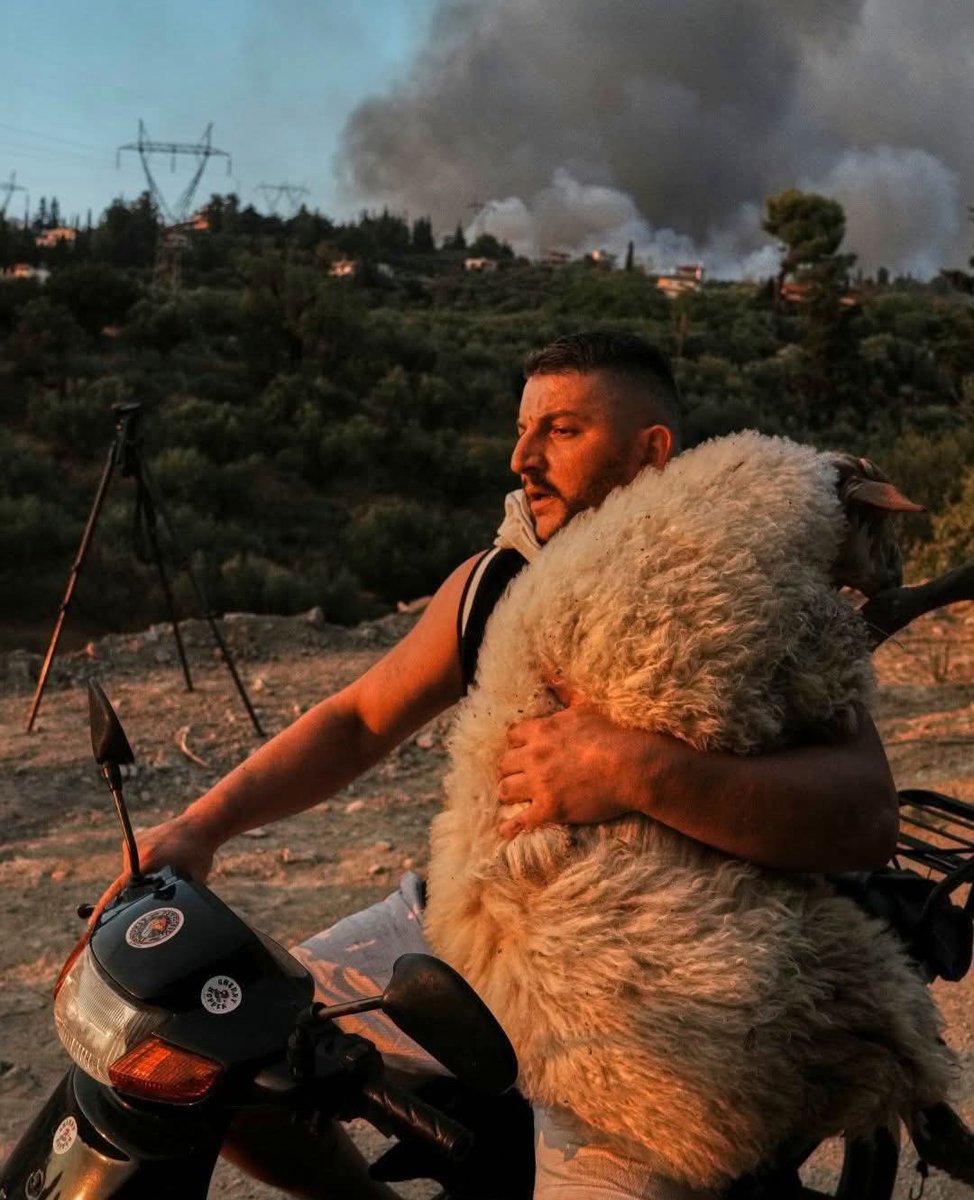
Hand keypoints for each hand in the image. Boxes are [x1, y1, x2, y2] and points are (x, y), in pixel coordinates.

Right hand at [88, 812, 218, 928]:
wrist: (200, 825)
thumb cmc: (199, 856)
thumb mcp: (193, 881)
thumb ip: (178, 899)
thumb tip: (171, 924)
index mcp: (148, 862)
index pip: (118, 891)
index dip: (103, 911)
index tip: (90, 927)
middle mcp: (137, 851)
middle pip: (124, 885)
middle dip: (131, 898)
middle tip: (145, 904)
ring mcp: (135, 843)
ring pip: (131, 874)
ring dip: (142, 881)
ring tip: (163, 876)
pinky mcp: (137, 838)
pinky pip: (135, 862)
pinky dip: (144, 868)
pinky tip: (162, 863)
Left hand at [496, 696, 638, 837]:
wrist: (631, 765)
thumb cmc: (613, 733)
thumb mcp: (586, 706)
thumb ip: (564, 691)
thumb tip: (548, 672)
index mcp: (542, 731)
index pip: (512, 735)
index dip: (517, 743)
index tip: (522, 749)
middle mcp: (534, 756)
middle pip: (504, 763)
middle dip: (510, 768)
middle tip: (516, 773)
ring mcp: (540, 784)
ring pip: (506, 789)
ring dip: (508, 792)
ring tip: (512, 796)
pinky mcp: (550, 808)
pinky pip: (520, 820)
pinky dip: (511, 826)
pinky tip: (505, 831)